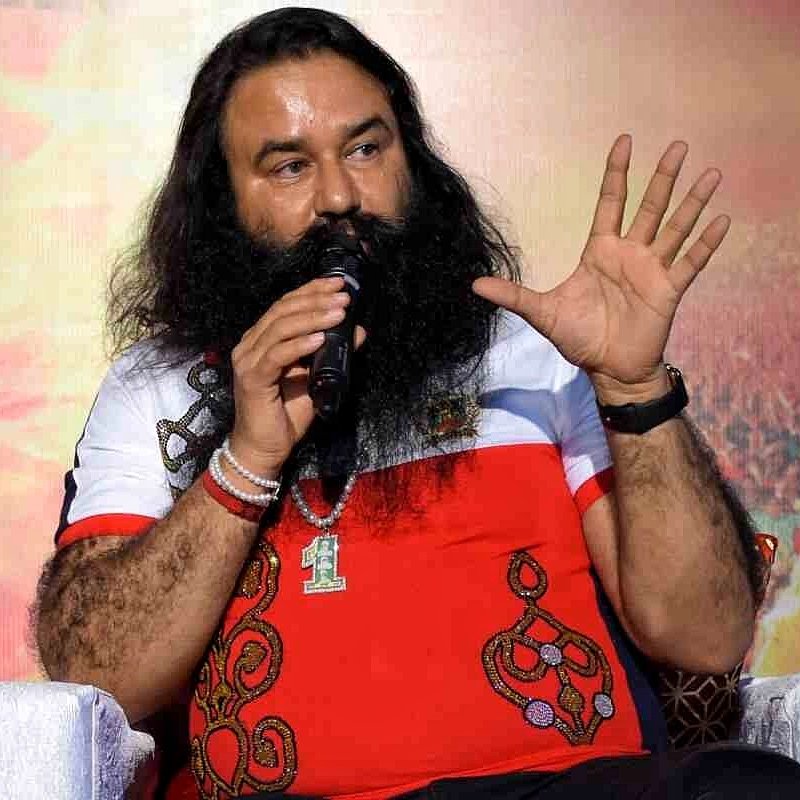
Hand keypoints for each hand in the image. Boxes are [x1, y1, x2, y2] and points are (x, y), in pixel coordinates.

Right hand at [228, 276, 364, 478]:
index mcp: (262, 339)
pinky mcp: (252, 378)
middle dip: (316, 299)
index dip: (311, 290)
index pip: (286, 305)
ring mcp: (248, 360)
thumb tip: (359, 330)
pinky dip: (300, 344)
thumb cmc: (287, 414)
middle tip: (344, 296)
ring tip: (339, 312)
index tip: (338, 283)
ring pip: (280, 327)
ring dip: (313, 317)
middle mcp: (250, 345)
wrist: (266, 448)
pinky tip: (320, 338)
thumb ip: (333, 353)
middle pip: (283, 310)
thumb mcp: (318, 378)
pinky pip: (277, 355)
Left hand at [473, 135, 729, 402]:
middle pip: (649, 207)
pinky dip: (706, 243)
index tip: (624, 141)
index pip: (611, 202)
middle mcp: (629, 254)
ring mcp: (652, 270)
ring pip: (675, 227)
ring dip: (692, 202)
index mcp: (600, 252)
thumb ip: (513, 295)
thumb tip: (473, 286)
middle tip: (678, 144)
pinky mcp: (669, 290)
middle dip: (663, 177)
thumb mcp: (542, 313)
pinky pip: (691, 262)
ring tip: (711, 173)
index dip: (617, 173)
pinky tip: (722, 220)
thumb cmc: (578, 338)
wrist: (608, 369)